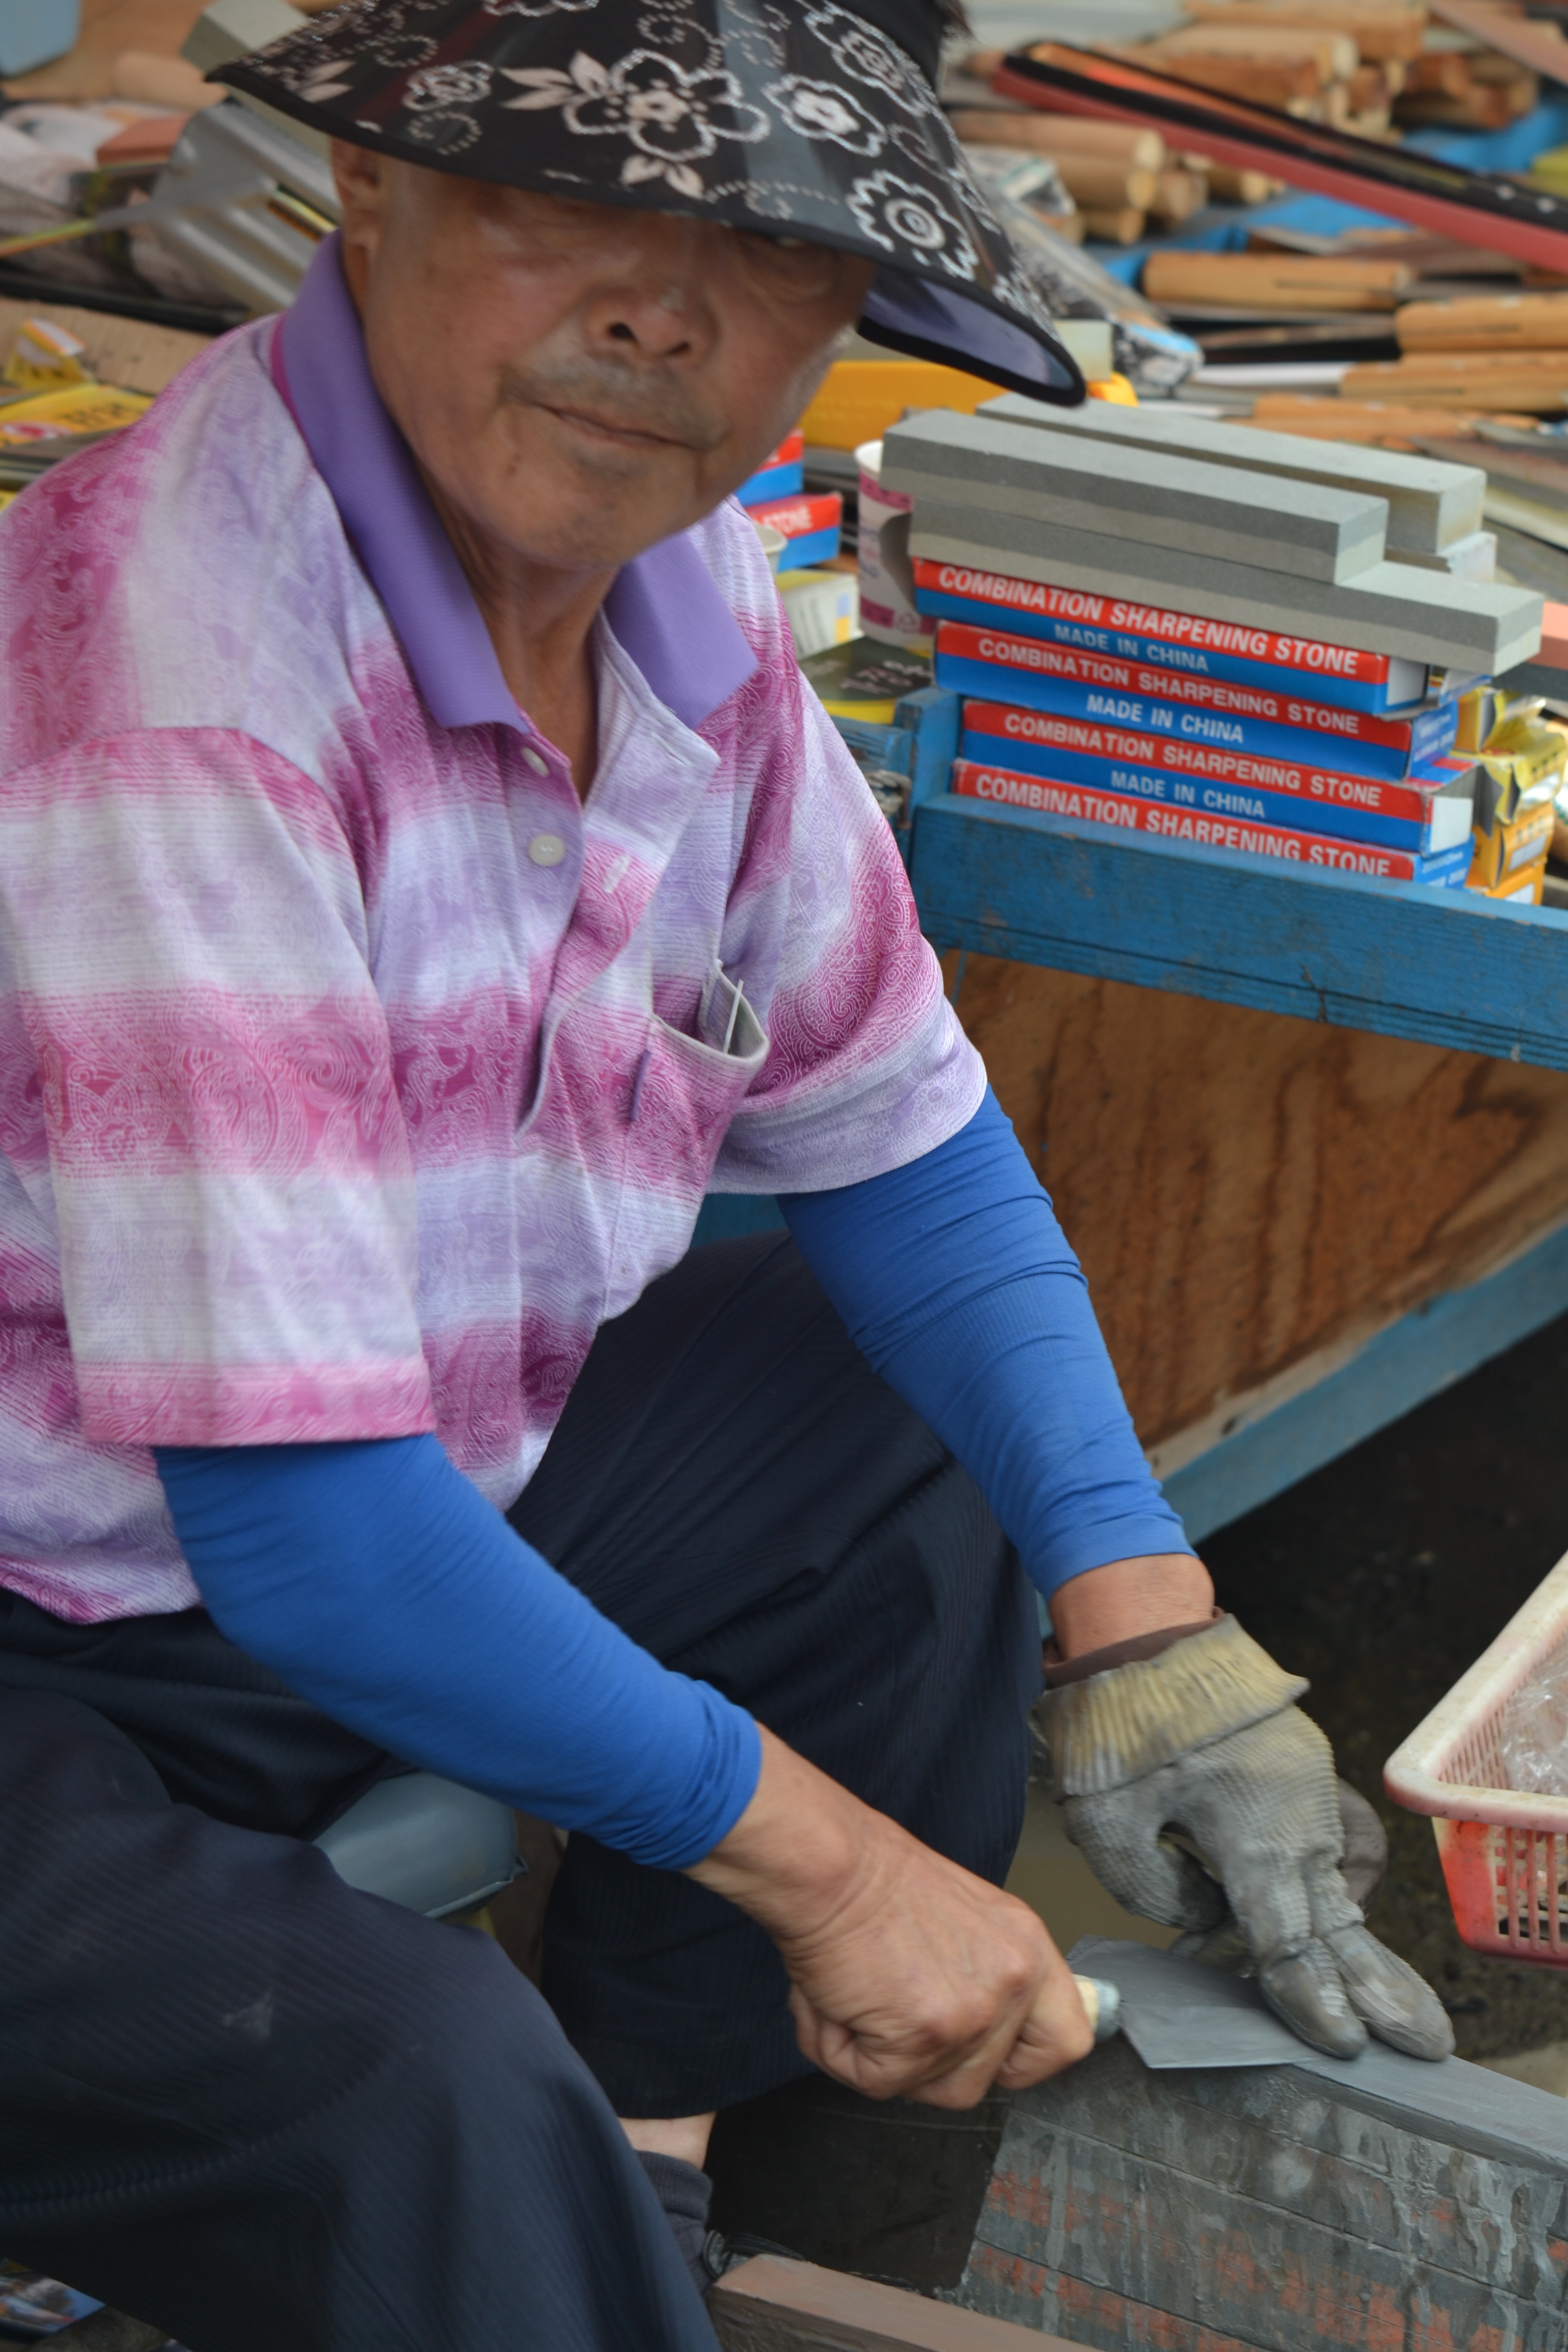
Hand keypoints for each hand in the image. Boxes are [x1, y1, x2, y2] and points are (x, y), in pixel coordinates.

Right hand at [688, 1727, 1093, 2105]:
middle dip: (927, 2063)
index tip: (985, 2052)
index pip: (1067, 2040)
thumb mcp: (962, 1919)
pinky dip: (840, 2052)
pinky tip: (834, 1999)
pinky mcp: (926, 2035)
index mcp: (1025, 1947)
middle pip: (985, 2080)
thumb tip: (974, 2031)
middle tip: (891, 2009)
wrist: (828, 1862)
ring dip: (882, 2058)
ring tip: (859, 1995)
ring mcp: (975, 2012)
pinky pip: (877, 2082)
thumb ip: (982, 1974)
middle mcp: (1014, 1980)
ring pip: (931, 2089)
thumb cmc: (870, 1878)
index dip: (1020, 2060)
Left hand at [1040, 1608, 1452, 2062]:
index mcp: (1256, 1836)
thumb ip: (1150, 1889)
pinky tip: (1335, 1945)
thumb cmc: (1120, 1720)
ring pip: (1329, 1891)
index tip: (1341, 2043)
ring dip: (1355, 1952)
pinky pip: (1310, 1855)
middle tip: (1422, 2044)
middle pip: (1335, 1925)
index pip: (1288, 1942)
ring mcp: (1304, 1793)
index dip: (1309, 1999)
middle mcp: (1296, 1820)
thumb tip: (1200, 1916)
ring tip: (1398, 2011)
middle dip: (1376, 1989)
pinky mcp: (1297, 1776)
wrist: (1146, 1627)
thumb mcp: (1104, 1820)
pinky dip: (1318, 1902)